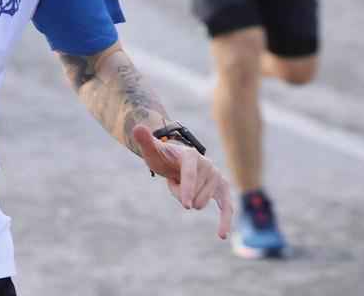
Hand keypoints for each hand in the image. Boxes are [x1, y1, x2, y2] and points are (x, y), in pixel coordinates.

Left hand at [132, 124, 232, 239]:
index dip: (187, 190)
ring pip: (201, 203)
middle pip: (193, 195)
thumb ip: (144, 141)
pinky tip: (222, 235)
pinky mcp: (222, 188)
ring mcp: (216, 176)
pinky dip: (225, 221)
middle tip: (174, 180)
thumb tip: (137, 128)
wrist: (176, 160)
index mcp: (191, 155)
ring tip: (184, 185)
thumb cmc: (162, 157)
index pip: (190, 176)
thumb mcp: (152, 151)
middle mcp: (207, 164)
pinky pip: (227, 207)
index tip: (185, 206)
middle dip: (180, 194)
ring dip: (188, 199)